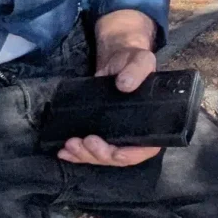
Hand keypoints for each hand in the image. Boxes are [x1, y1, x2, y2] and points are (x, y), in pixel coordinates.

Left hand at [58, 12, 160, 167]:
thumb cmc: (134, 60)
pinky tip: (63, 152)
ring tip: (69, 144)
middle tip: (84, 141)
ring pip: (102, 157)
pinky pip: (90, 151)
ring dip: (85, 155)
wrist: (117, 61)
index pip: (146, 149)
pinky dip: (76, 154)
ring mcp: (118, 135)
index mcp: (153, 121)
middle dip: (100, 154)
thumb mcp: (140, 60)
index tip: (114, 152)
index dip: (130, 155)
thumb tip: (125, 85)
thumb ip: (137, 70)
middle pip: (119, 156)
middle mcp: (136, 133)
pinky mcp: (102, 133)